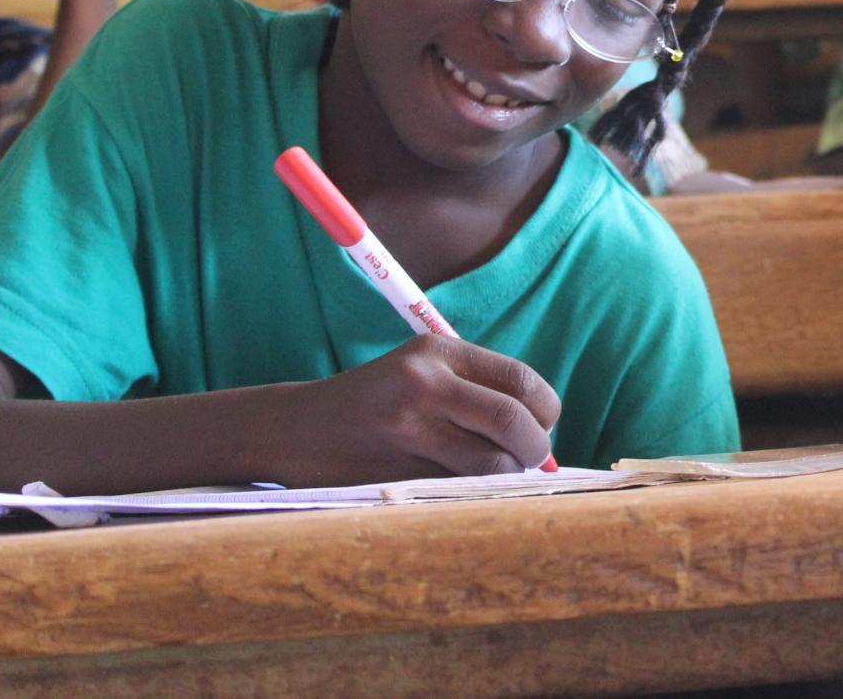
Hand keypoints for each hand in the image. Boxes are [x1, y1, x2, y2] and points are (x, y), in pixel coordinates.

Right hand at [275, 336, 562, 485]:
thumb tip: (547, 440)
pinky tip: (454, 484)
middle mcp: (425, 383)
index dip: (546, 412)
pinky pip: (456, 488)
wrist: (295, 428)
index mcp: (440, 351)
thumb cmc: (379, 403)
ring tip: (492, 473)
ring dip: (504, 476)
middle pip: (513, 422)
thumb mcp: (426, 375)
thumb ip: (483, 395)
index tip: (543, 429)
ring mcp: (406, 427)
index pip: (521, 381)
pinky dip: (470, 492)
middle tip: (530, 461)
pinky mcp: (391, 469)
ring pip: (489, 463)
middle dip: (534, 449)